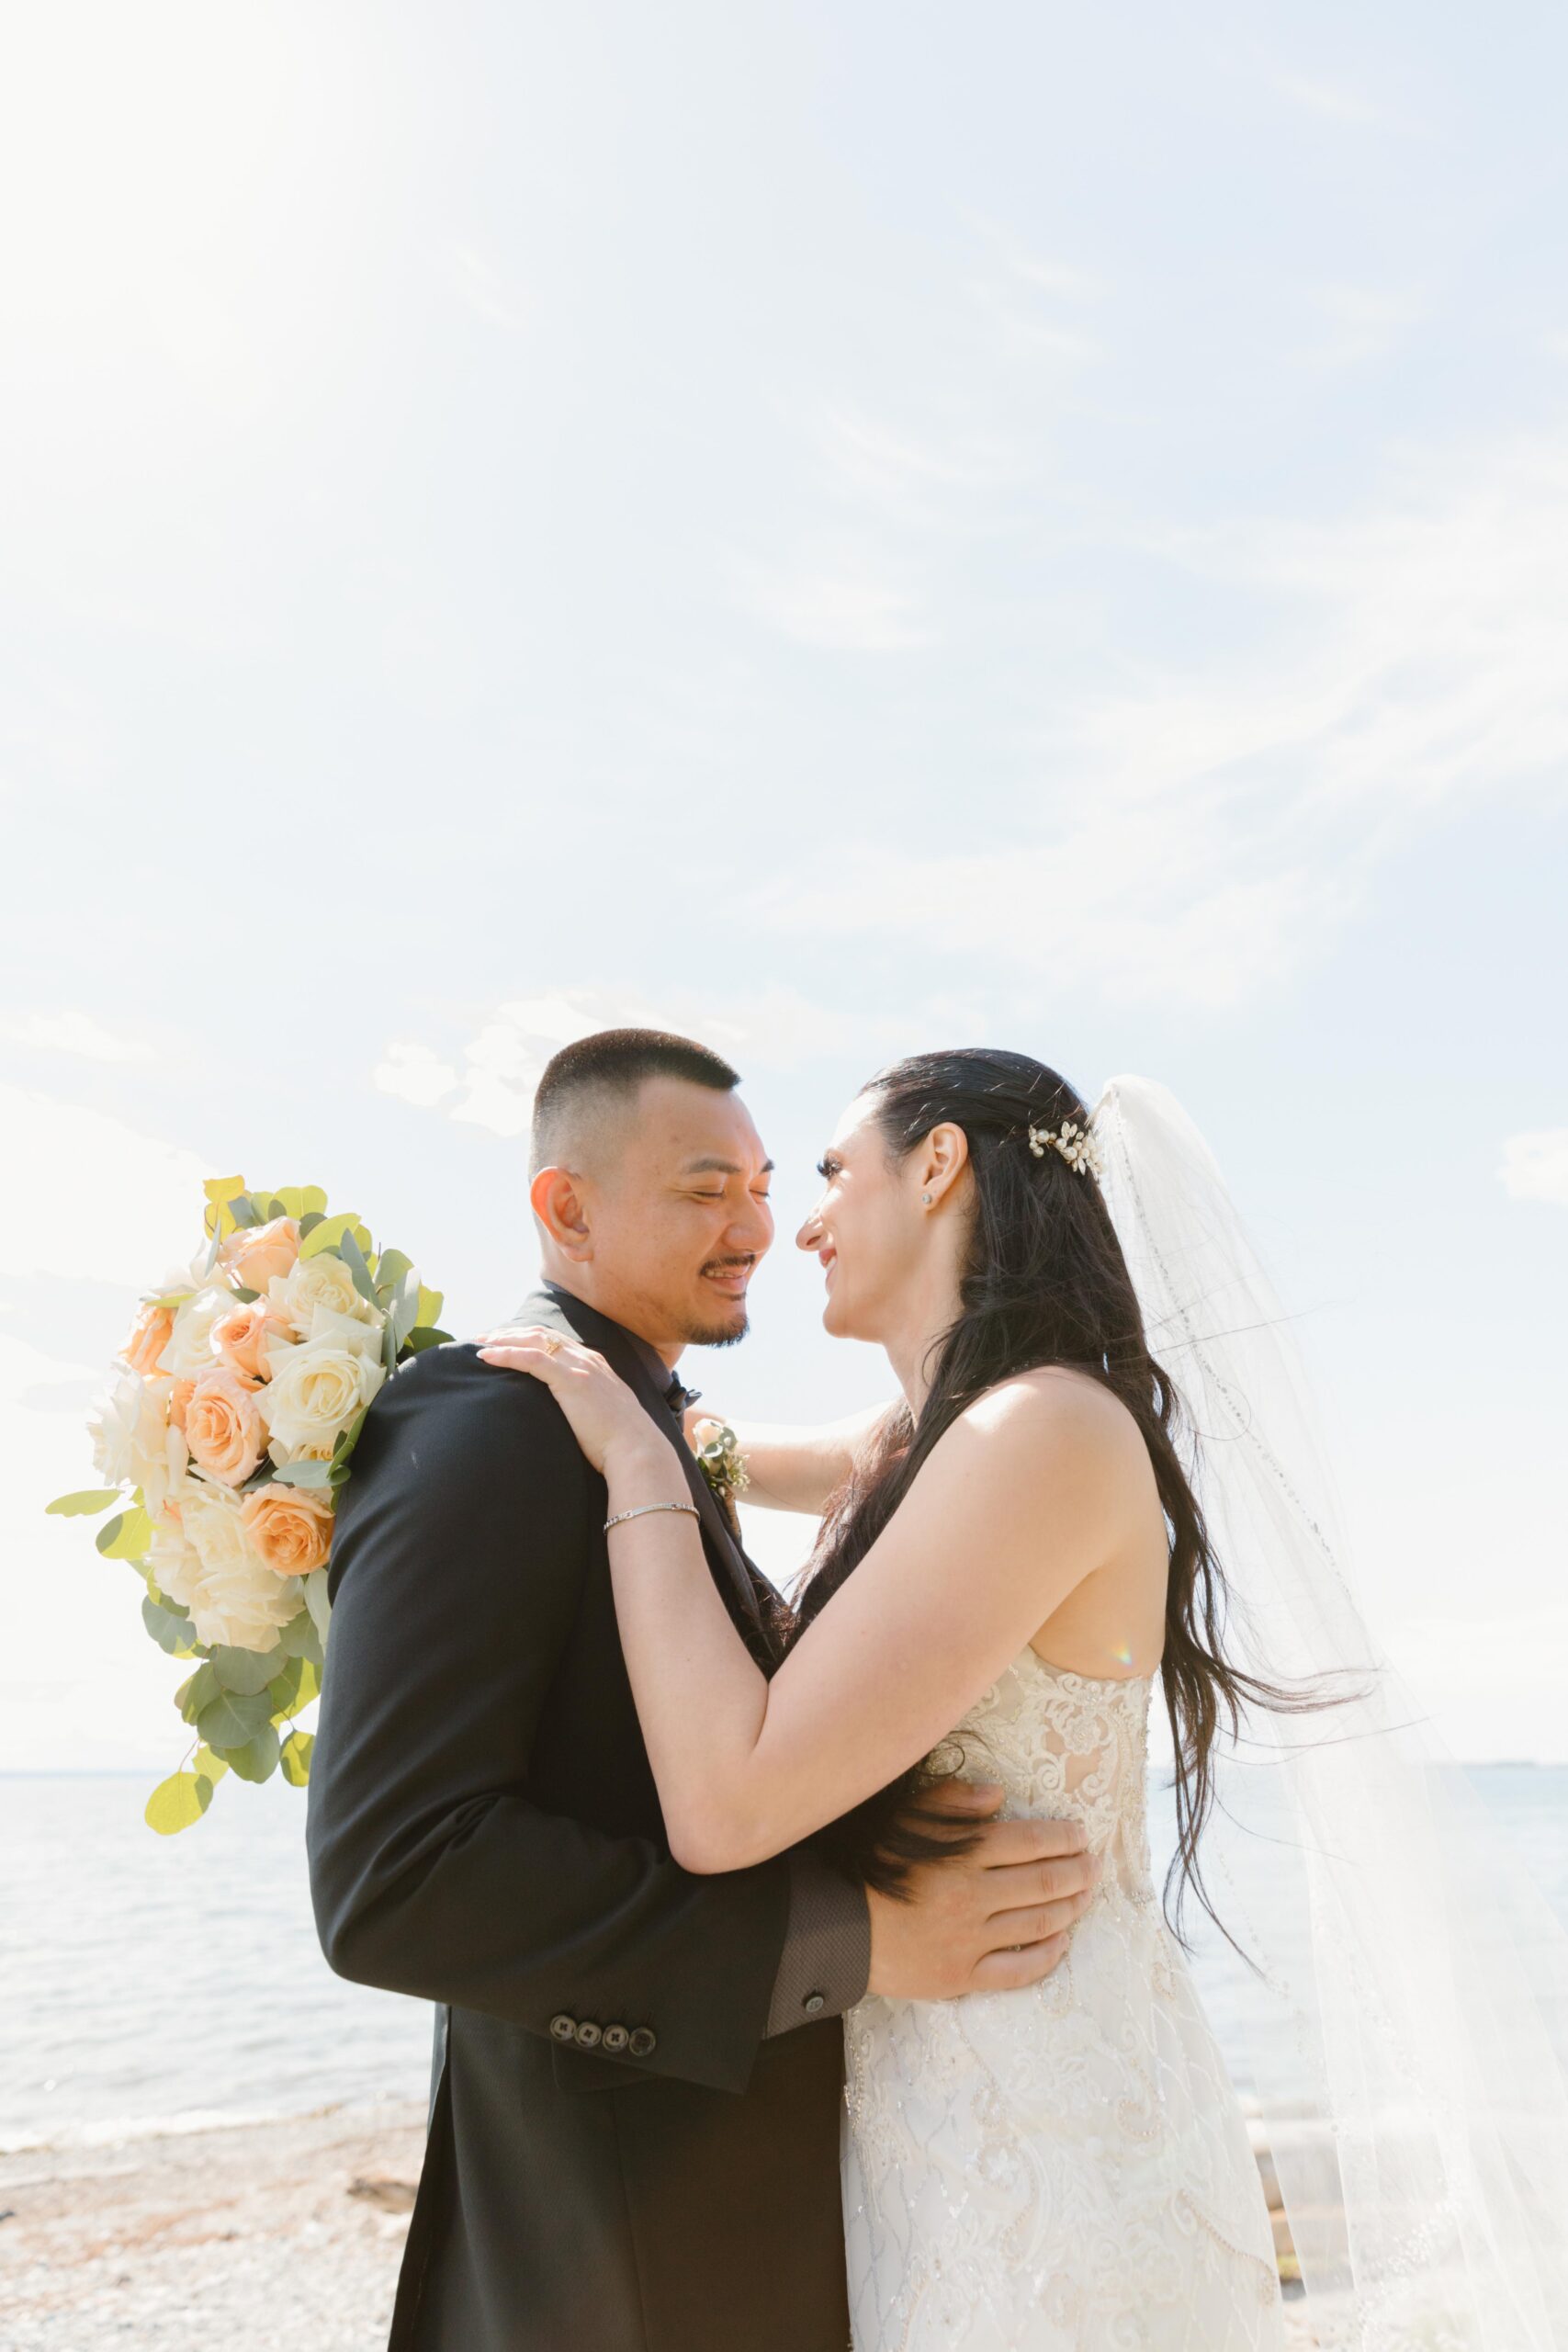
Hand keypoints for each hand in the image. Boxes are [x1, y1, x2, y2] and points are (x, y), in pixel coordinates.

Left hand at [475, 1325, 654, 1477]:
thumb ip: (589, 1405)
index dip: (528, 1338)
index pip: (556, 1340)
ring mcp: (580, 1367)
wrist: (637, 1449)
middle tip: (484, 1339)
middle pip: (542, 1334)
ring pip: (534, 1340)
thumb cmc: (620, 1442)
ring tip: (479, 1345)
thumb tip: (574, 1416)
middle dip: (511, 1333)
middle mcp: (588, 1359)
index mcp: (596, 1364)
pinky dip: (506, 1354)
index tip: (505, 1342)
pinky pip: (531, 1358)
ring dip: (503, 1340)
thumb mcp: (605, 1414)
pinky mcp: (571, 1380)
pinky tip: (486, 1358)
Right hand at [864, 1782, 1100, 2000]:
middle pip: (1044, 1882)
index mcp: (960, 1853)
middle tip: (1095, 1864)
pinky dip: (1047, 1955)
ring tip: (1086, 1895)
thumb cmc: (871, 1865)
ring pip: (1039, 1923)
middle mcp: (973, 1896)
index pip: (1029, 1842)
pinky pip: (1019, 1969)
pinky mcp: (962, 1976)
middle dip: (1078, 1871)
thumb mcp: (904, 1819)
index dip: (1063, 1838)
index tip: (1081, 1834)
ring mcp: (970, 1940)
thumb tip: (999, 1795)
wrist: (836, 1928)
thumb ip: (951, 1802)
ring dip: (1071, 1907)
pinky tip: (1062, 1940)